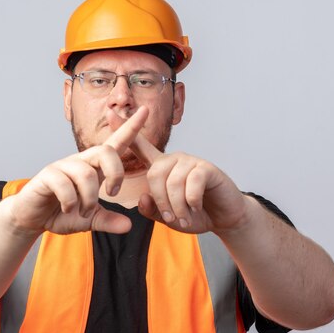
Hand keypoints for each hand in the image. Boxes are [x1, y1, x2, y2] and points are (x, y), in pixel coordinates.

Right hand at [6, 107, 149, 234]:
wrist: (32, 219)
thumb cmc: (61, 213)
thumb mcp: (89, 220)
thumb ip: (108, 221)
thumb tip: (128, 225)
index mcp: (95, 168)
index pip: (115, 143)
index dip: (131, 128)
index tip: (145, 110)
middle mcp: (80, 162)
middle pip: (105, 151)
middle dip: (116, 173)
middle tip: (112, 194)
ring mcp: (63, 166)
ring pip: (86, 174)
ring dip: (89, 198)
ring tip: (83, 211)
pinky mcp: (47, 175)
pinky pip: (64, 185)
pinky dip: (71, 202)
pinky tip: (68, 209)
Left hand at [107, 112, 248, 234]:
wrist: (223, 218)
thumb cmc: (194, 214)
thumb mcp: (168, 217)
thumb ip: (152, 210)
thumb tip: (143, 199)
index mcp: (160, 167)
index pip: (140, 146)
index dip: (125, 131)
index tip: (110, 113)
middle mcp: (173, 160)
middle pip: (155, 174)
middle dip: (162, 202)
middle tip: (173, 219)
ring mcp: (190, 162)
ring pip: (173, 181)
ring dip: (178, 206)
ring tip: (185, 218)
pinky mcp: (206, 168)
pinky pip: (192, 183)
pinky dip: (191, 201)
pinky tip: (196, 207)